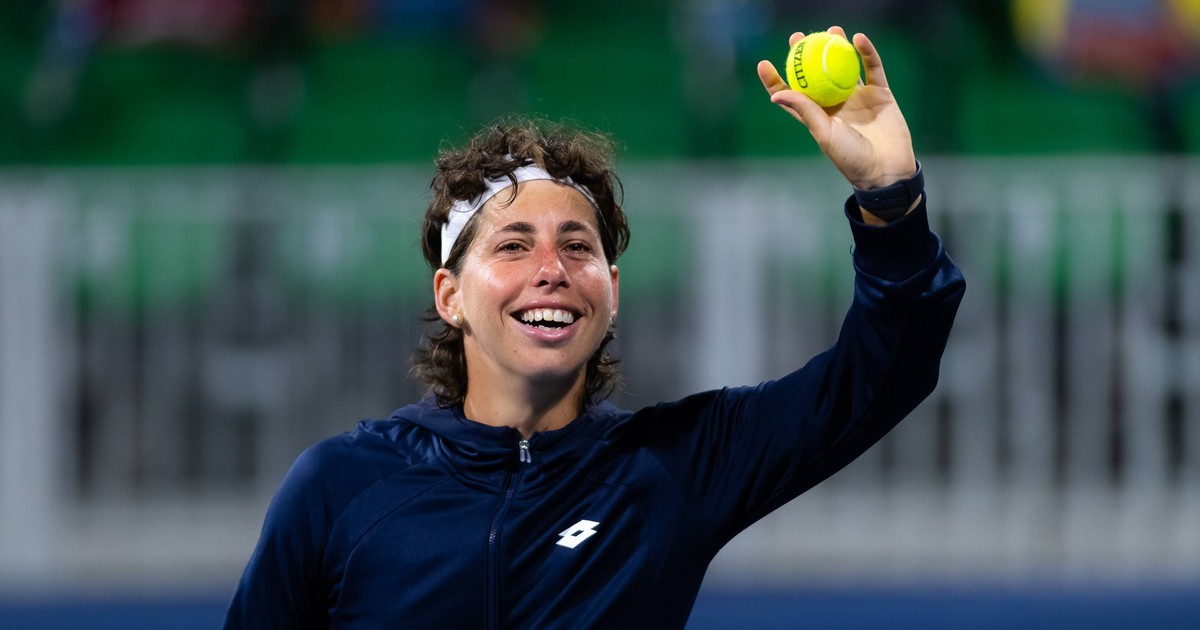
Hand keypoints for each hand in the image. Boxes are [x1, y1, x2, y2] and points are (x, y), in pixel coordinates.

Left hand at [757, 26, 916, 190]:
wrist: (886, 169)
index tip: (764, 63)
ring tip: (832, 30)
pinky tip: (858, 38)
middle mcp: (835, 103)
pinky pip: (872, 68)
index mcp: (817, 116)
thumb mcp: (824, 133)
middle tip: (798, 37)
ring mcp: (858, 97)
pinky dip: (866, 52)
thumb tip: (776, 94)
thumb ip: (805, 110)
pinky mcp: (880, 94)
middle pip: (817, 74)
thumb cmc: (851, 158)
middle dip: (806, 55)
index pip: (792, 94)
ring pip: (845, 66)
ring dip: (837, 47)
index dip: (777, 79)